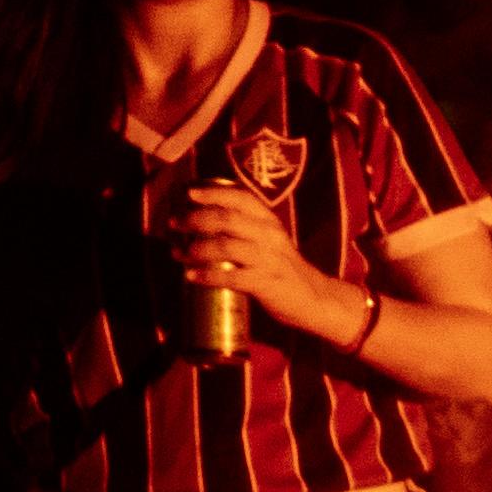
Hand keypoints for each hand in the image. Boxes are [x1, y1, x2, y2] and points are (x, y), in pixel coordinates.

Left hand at [179, 180, 341, 338]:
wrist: (316, 298)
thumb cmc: (284, 268)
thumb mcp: (271, 240)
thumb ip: (245, 228)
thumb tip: (201, 221)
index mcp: (270, 222)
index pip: (241, 198)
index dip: (213, 193)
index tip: (189, 193)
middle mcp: (270, 236)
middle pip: (226, 219)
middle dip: (194, 220)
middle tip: (175, 225)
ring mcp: (269, 260)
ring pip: (225, 247)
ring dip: (195, 249)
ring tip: (178, 253)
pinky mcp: (266, 284)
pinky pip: (231, 277)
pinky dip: (207, 276)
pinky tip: (191, 276)